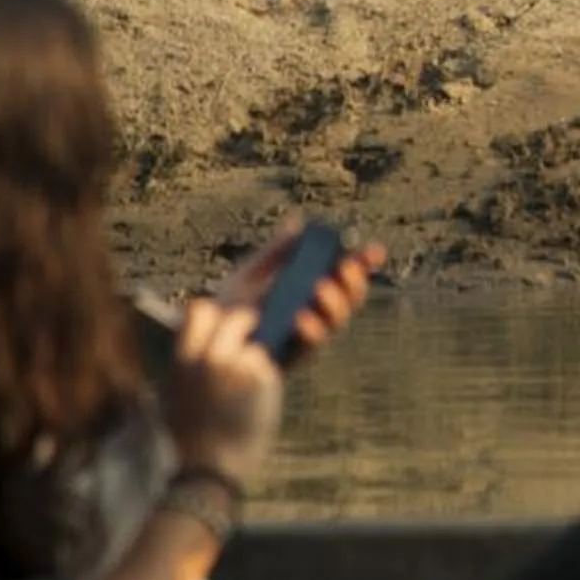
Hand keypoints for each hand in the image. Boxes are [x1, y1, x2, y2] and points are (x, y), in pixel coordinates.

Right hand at [159, 298, 283, 486]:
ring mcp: (239, 368)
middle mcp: (211, 359)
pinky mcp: (263, 381)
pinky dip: (266, 381)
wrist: (207, 470)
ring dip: (256, 360)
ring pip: (257, 346)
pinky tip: (256, 402)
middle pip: (238, 317)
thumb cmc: (191, 436)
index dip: (214, 312)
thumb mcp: (177, 393)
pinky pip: (269, 368)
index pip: (200, 309)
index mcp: (184, 359)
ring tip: (246, 386)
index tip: (220, 322)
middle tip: (253, 332)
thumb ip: (192, 363)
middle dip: (247, 323)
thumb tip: (209, 341)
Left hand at [211, 216, 385, 365]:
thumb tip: (298, 223)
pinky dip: (311, 328)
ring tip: (321, 287)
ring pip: (338, 320)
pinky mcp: (296, 356)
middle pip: (351, 296)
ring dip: (335, 302)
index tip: (375, 250)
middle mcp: (318, 312)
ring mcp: (310, 335)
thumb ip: (275, 253)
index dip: (364, 262)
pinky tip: (301, 316)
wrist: (205, 343)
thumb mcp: (250, 274)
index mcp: (313, 288)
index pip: (347, 273)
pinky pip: (312, 344)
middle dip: (354, 280)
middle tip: (345, 266)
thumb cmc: (230, 307)